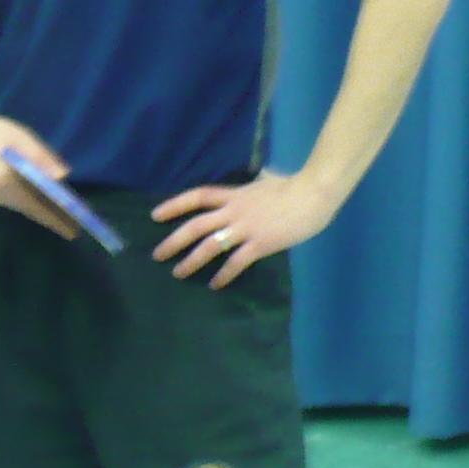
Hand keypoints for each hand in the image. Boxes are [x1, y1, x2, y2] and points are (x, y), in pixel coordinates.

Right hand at [0, 106, 82, 239]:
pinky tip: (35, 191)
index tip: (73, 232)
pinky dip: (25, 197)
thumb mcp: (18, 136)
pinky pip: (10, 198)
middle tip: (73, 223)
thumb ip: (40, 157)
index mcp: (3, 182)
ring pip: (20, 204)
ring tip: (59, 207)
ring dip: (38, 205)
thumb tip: (63, 176)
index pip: (36, 207)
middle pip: (29, 208)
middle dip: (51, 214)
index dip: (56, 220)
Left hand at [151, 171, 334, 286]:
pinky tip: (215, 285)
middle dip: (174, 240)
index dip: (175, 205)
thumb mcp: (265, 183)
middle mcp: (234, 211)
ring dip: (192, 261)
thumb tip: (255, 184)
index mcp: (235, 195)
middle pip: (196, 225)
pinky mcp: (260, 244)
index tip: (155, 215)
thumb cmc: (293, 186)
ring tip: (178, 273)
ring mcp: (246, 228)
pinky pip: (236, 262)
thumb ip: (253, 188)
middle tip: (157, 255)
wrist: (312, 194)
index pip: (198, 196)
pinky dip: (223, 275)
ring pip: (210, 245)